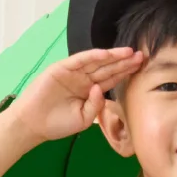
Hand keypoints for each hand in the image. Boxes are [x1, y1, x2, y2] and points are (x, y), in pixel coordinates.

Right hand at [8, 47, 144, 144]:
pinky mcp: (62, 68)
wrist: (34, 123)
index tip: (141, 68)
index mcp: (90, 91)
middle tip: (142, 56)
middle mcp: (84, 79)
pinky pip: (79, 60)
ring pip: (97, 62)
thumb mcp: (84, 118)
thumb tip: (100, 89)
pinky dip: (92, 56)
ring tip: (129, 52)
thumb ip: (96, 105)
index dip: (126, 73)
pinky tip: (106, 54)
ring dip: (113, 57)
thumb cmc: (58, 123)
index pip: (112, 80)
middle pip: (108, 69)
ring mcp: (73, 72)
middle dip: (125, 62)